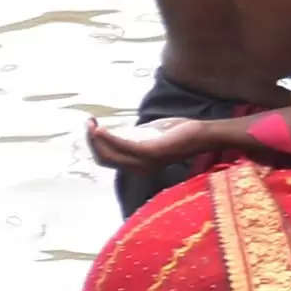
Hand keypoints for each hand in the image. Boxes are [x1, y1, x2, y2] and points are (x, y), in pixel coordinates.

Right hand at [89, 115, 230, 173]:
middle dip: (90, 141)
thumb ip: (134, 135)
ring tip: (90, 123)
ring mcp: (144, 162)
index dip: (94, 144)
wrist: (203, 133)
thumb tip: (118, 130)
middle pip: (103, 158)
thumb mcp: (151, 133)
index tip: (91, 125)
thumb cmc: (180, 132)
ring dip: (95, 138)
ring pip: (108, 155)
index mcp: (137, 165)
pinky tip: (99, 128)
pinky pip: (121, 146)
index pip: (107, 159)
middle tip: (87, 122)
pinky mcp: (149, 152)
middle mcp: (138, 168)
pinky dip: (107, 138)